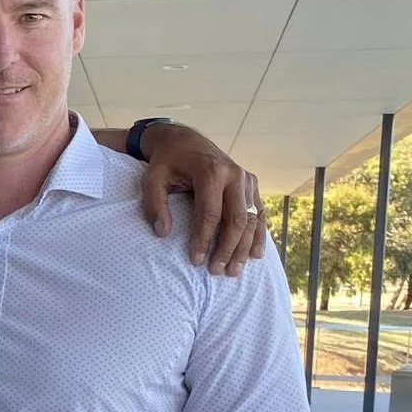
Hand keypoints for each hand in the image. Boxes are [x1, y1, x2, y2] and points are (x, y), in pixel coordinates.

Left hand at [138, 122, 265, 276]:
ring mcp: (247, 179)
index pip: (210, 213)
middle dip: (228, 248)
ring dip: (244, 247)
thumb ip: (155, 204)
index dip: (203, 239)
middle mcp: (234, 175)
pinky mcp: (252, 184)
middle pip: (237, 219)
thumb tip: (163, 233)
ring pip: (252, 219)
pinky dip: (258, 234)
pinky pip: (259, 212)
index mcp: (211, 172)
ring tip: (234, 271)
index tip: (196, 261)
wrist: (185, 140)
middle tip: (218, 271)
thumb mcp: (152, 179)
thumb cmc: (167, 162)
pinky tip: (255, 254)